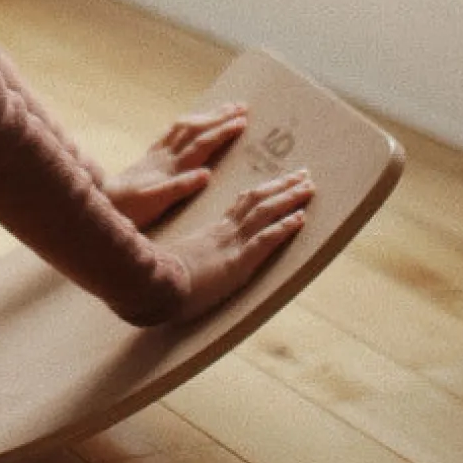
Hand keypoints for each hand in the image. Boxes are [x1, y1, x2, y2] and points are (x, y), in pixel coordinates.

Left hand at [106, 101, 249, 227]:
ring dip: (205, 116)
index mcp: (170, 167)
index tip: (242, 121)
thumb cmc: (131, 207)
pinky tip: (188, 122)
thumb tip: (206, 173)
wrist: (104, 202)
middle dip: (219, 117)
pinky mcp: (149, 157)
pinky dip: (184, 125)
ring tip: (222, 108)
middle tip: (241, 106)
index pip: (201, 144)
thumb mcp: (156, 202)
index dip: (222, 132)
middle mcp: (165, 156)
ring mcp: (156, 154)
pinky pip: (169, 134)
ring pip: (184, 128)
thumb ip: (179, 187)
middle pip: (195, 130)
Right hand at [170, 168, 313, 317]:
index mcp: (213, 231)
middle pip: (257, 200)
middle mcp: (224, 232)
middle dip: (283, 186)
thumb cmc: (162, 279)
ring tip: (308, 187)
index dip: (264, 190)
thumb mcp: (180, 260)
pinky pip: (264, 240)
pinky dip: (283, 227)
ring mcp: (231, 246)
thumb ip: (191, 255)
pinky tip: (300, 218)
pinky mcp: (236, 263)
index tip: (282, 180)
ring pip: (264, 214)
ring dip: (289, 199)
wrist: (154, 289)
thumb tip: (193, 260)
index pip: (243, 204)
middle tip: (305, 173)